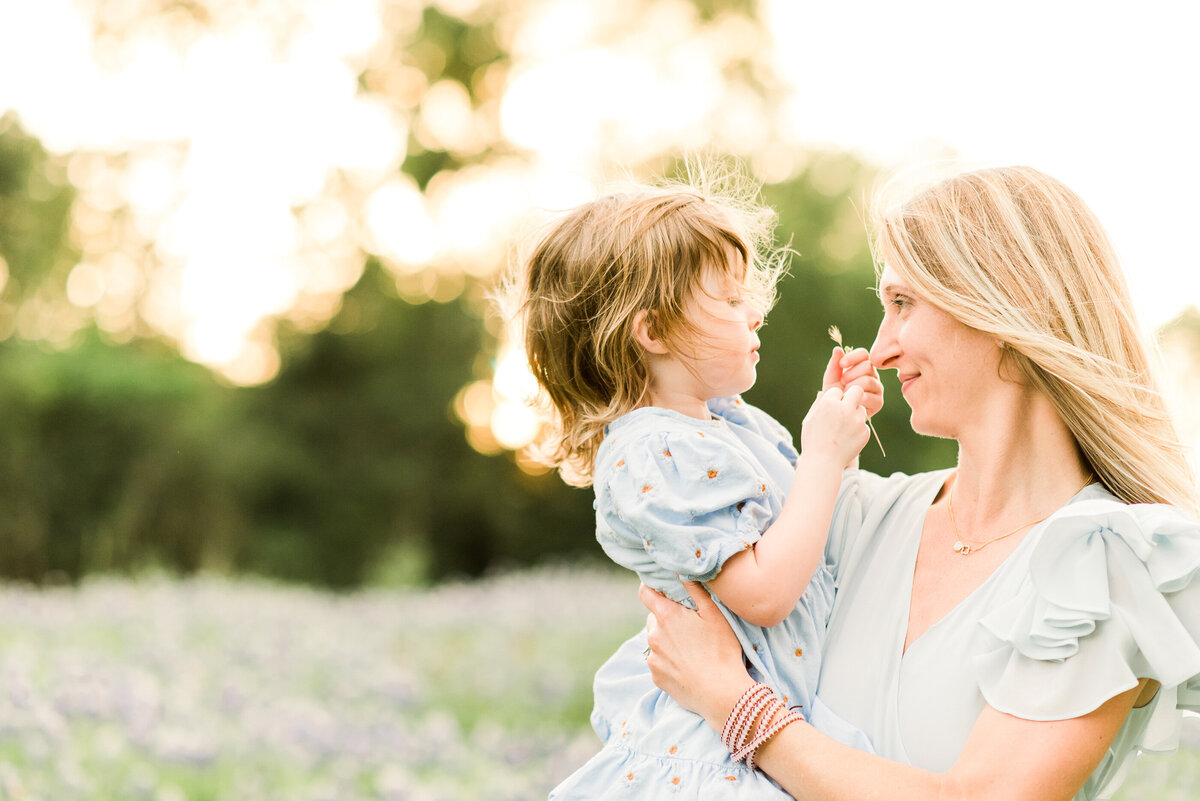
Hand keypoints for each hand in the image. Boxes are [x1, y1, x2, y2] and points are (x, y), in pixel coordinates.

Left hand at [638, 582, 751, 725]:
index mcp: (666, 616)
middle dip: (666, 619)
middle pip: (653, 618)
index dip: (652, 588)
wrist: (721, 693)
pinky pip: (658, 662)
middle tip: (688, 626)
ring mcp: (653, 658)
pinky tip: (688, 666)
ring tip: (691, 649)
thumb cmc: (721, 650)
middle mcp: (653, 636)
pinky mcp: (656, 677)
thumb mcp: (714, 614)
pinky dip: (668, 661)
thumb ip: (696, 590)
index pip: (645, 592)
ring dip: (667, 641)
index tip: (662, 590)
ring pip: (656, 641)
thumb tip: (681, 571)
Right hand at [800, 385, 869, 463]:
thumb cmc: (812, 441)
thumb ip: (818, 404)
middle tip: (846, 407)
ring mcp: (857, 421)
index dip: (834, 399)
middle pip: (857, 391)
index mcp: (829, 403)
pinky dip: (857, 430)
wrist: (823, 463)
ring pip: (861, 409)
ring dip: (855, 415)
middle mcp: (845, 409)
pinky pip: (863, 425)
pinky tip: (846, 439)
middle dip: (852, 397)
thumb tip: (823, 392)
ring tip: (843, 429)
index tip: (831, 409)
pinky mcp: (865, 432)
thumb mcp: (809, 420)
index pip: (837, 391)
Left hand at [822, 346, 883, 418]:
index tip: (842, 364)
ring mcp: (877, 388)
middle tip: (842, 383)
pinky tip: (851, 402)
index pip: (864, 354)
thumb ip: (834, 364)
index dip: (853, 357)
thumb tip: (837, 349)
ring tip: (845, 394)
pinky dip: (856, 400)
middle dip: (851, 375)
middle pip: (868, 366)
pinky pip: (869, 396)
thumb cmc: (835, 395)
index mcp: (862, 366)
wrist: (836, 415)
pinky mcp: (879, 402)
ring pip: (868, 380)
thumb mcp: (831, 379)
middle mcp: (873, 375)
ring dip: (852, 387)